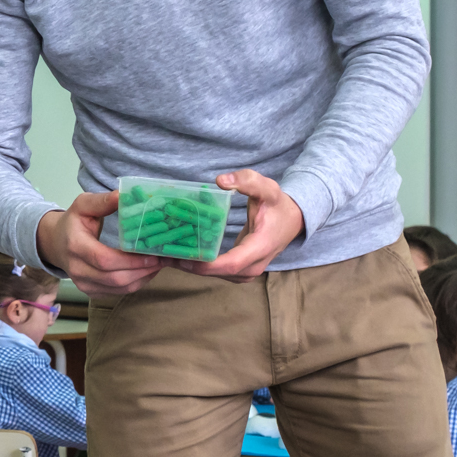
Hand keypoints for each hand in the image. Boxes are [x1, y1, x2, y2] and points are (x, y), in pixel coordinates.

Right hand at [36, 192, 164, 295]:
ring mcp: (84, 284)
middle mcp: (77, 270)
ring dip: (142, 278)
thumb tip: (122, 195)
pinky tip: (146, 271)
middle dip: (142, 271)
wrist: (55, 244)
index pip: (104, 259)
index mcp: (75, 246)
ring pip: (119, 288)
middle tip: (163, 259)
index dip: (130, 261)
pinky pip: (118, 292)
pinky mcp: (91, 292)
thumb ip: (101, 201)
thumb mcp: (83, 206)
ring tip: (158, 265)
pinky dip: (136, 283)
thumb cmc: (72, 223)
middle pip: (115, 278)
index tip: (152, 255)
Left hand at [178, 169, 303, 282]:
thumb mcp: (268, 188)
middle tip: (163, 255)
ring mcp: (248, 271)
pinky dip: (200, 267)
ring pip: (217, 276)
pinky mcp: (241, 270)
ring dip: (193, 268)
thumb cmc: (278, 205)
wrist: (292, 221)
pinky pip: (219, 273)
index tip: (183, 258)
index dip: (207, 265)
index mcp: (260, 247)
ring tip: (166, 256)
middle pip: (220, 273)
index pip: (231, 264)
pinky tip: (181, 256)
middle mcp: (254, 265)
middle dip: (191, 267)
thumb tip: (221, 181)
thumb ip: (247, 181)